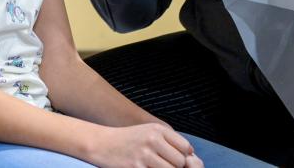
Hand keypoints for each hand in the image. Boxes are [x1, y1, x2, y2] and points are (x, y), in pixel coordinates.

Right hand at [82, 123, 198, 167]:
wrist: (101, 143)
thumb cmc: (127, 141)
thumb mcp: (148, 133)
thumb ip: (169, 143)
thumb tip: (192, 159)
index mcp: (157, 129)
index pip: (186, 147)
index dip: (183, 157)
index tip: (174, 160)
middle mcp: (152, 139)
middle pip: (181, 162)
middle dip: (175, 167)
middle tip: (161, 165)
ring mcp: (144, 154)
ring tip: (153, 167)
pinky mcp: (136, 167)